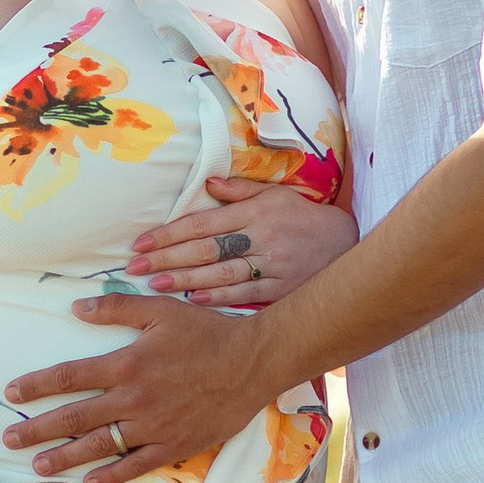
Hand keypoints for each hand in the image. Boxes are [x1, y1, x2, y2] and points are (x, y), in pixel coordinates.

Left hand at [4, 299, 274, 482]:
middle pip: (75, 417)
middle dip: (38, 429)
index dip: (37, 386)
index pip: (69, 376)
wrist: (252, 363)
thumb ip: (116, 308)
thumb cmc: (207, 333)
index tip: (12, 393)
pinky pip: (135, 465)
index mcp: (126, 364)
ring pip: (99, 445)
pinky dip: (110, 475)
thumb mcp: (160, 310)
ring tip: (37, 465)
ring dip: (65, 456)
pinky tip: (88, 482)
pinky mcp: (174, 446)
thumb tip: (76, 307)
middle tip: (8, 439)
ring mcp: (153, 426)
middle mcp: (133, 399)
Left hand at [126, 173, 357, 307]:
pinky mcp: (283, 288)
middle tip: (135, 268)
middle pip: (207, 249)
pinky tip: (193, 299)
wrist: (349, 245)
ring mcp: (273, 264)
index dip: (170, 233)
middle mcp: (262, 237)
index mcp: (256, 212)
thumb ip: (241, 192)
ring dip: (186, 278)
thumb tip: (207, 183)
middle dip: (168, 258)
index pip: (204, 223)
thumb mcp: (276, 195)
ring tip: (155, 284)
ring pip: (222, 272)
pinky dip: (220, 296)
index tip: (142, 244)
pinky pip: (247, 293)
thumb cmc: (304, 218)